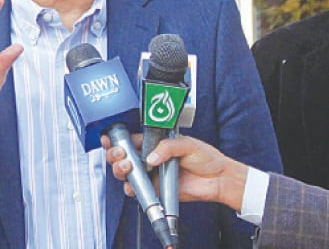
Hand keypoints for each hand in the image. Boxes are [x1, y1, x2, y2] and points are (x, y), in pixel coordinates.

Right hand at [104, 134, 247, 210]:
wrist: (218, 179)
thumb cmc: (206, 158)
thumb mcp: (187, 144)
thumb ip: (167, 147)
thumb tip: (150, 158)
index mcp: (155, 143)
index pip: (131, 139)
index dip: (118, 139)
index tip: (110, 138)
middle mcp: (150, 158)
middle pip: (123, 156)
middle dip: (115, 154)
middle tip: (121, 154)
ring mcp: (151, 174)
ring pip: (126, 173)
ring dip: (120, 169)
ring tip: (127, 167)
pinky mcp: (155, 189)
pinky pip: (137, 190)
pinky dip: (131, 188)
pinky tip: (133, 185)